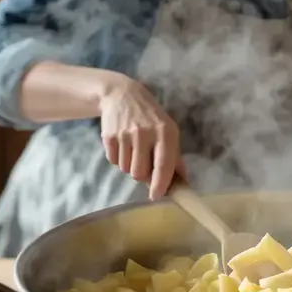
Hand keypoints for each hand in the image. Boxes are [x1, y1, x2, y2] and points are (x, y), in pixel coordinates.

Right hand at [99, 77, 181, 198]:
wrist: (121, 95)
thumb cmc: (150, 117)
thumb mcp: (167, 130)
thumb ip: (174, 156)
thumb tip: (183, 181)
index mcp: (165, 132)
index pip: (163, 165)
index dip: (160, 184)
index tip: (156, 196)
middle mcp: (145, 133)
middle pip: (140, 173)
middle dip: (142, 175)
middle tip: (144, 163)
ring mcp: (125, 134)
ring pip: (126, 169)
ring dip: (129, 165)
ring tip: (133, 149)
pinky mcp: (109, 136)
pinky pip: (113, 161)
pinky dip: (118, 158)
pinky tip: (122, 144)